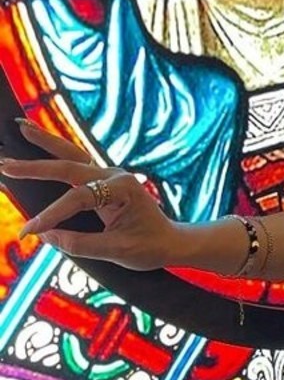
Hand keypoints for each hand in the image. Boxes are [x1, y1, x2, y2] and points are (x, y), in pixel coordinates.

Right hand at [1, 121, 180, 271]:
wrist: (171, 241)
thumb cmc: (150, 246)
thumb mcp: (119, 252)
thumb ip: (82, 245)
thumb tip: (47, 237)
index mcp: (122, 189)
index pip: (77, 200)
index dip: (51, 216)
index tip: (29, 232)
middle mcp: (114, 175)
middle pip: (69, 164)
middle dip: (35, 167)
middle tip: (4, 166)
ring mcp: (108, 174)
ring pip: (72, 153)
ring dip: (45, 141)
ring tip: (20, 126)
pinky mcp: (102, 180)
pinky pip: (75, 161)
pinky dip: (55, 151)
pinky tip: (37, 139)